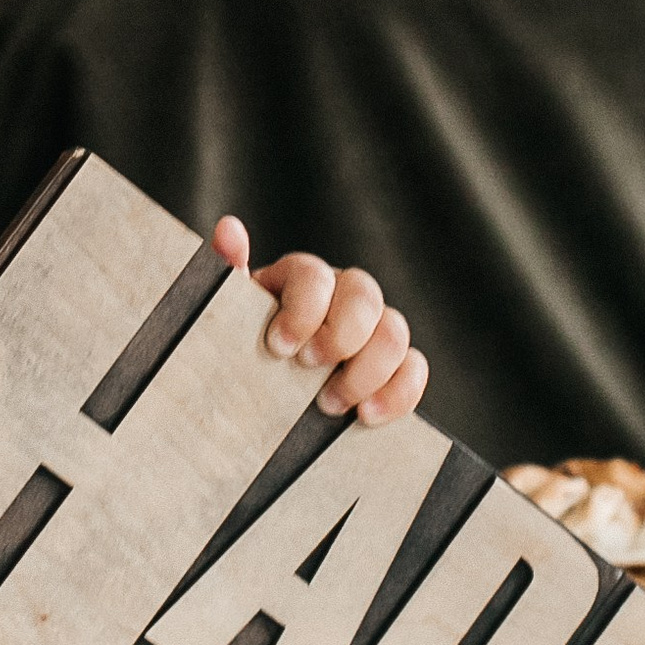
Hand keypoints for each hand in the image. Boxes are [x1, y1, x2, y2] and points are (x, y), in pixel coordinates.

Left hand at [211, 216, 427, 423]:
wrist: (267, 385)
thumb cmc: (249, 342)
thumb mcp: (232, 312)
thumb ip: (230, 273)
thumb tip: (229, 228)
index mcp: (304, 277)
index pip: (314, 275)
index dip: (302, 310)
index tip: (278, 348)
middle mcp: (346, 293)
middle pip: (364, 296)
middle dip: (338, 336)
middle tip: (307, 368)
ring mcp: (376, 326)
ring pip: (395, 332)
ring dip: (367, 372)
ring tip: (330, 405)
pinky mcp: (396, 362)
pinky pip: (415, 367)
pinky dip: (398, 392)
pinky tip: (366, 416)